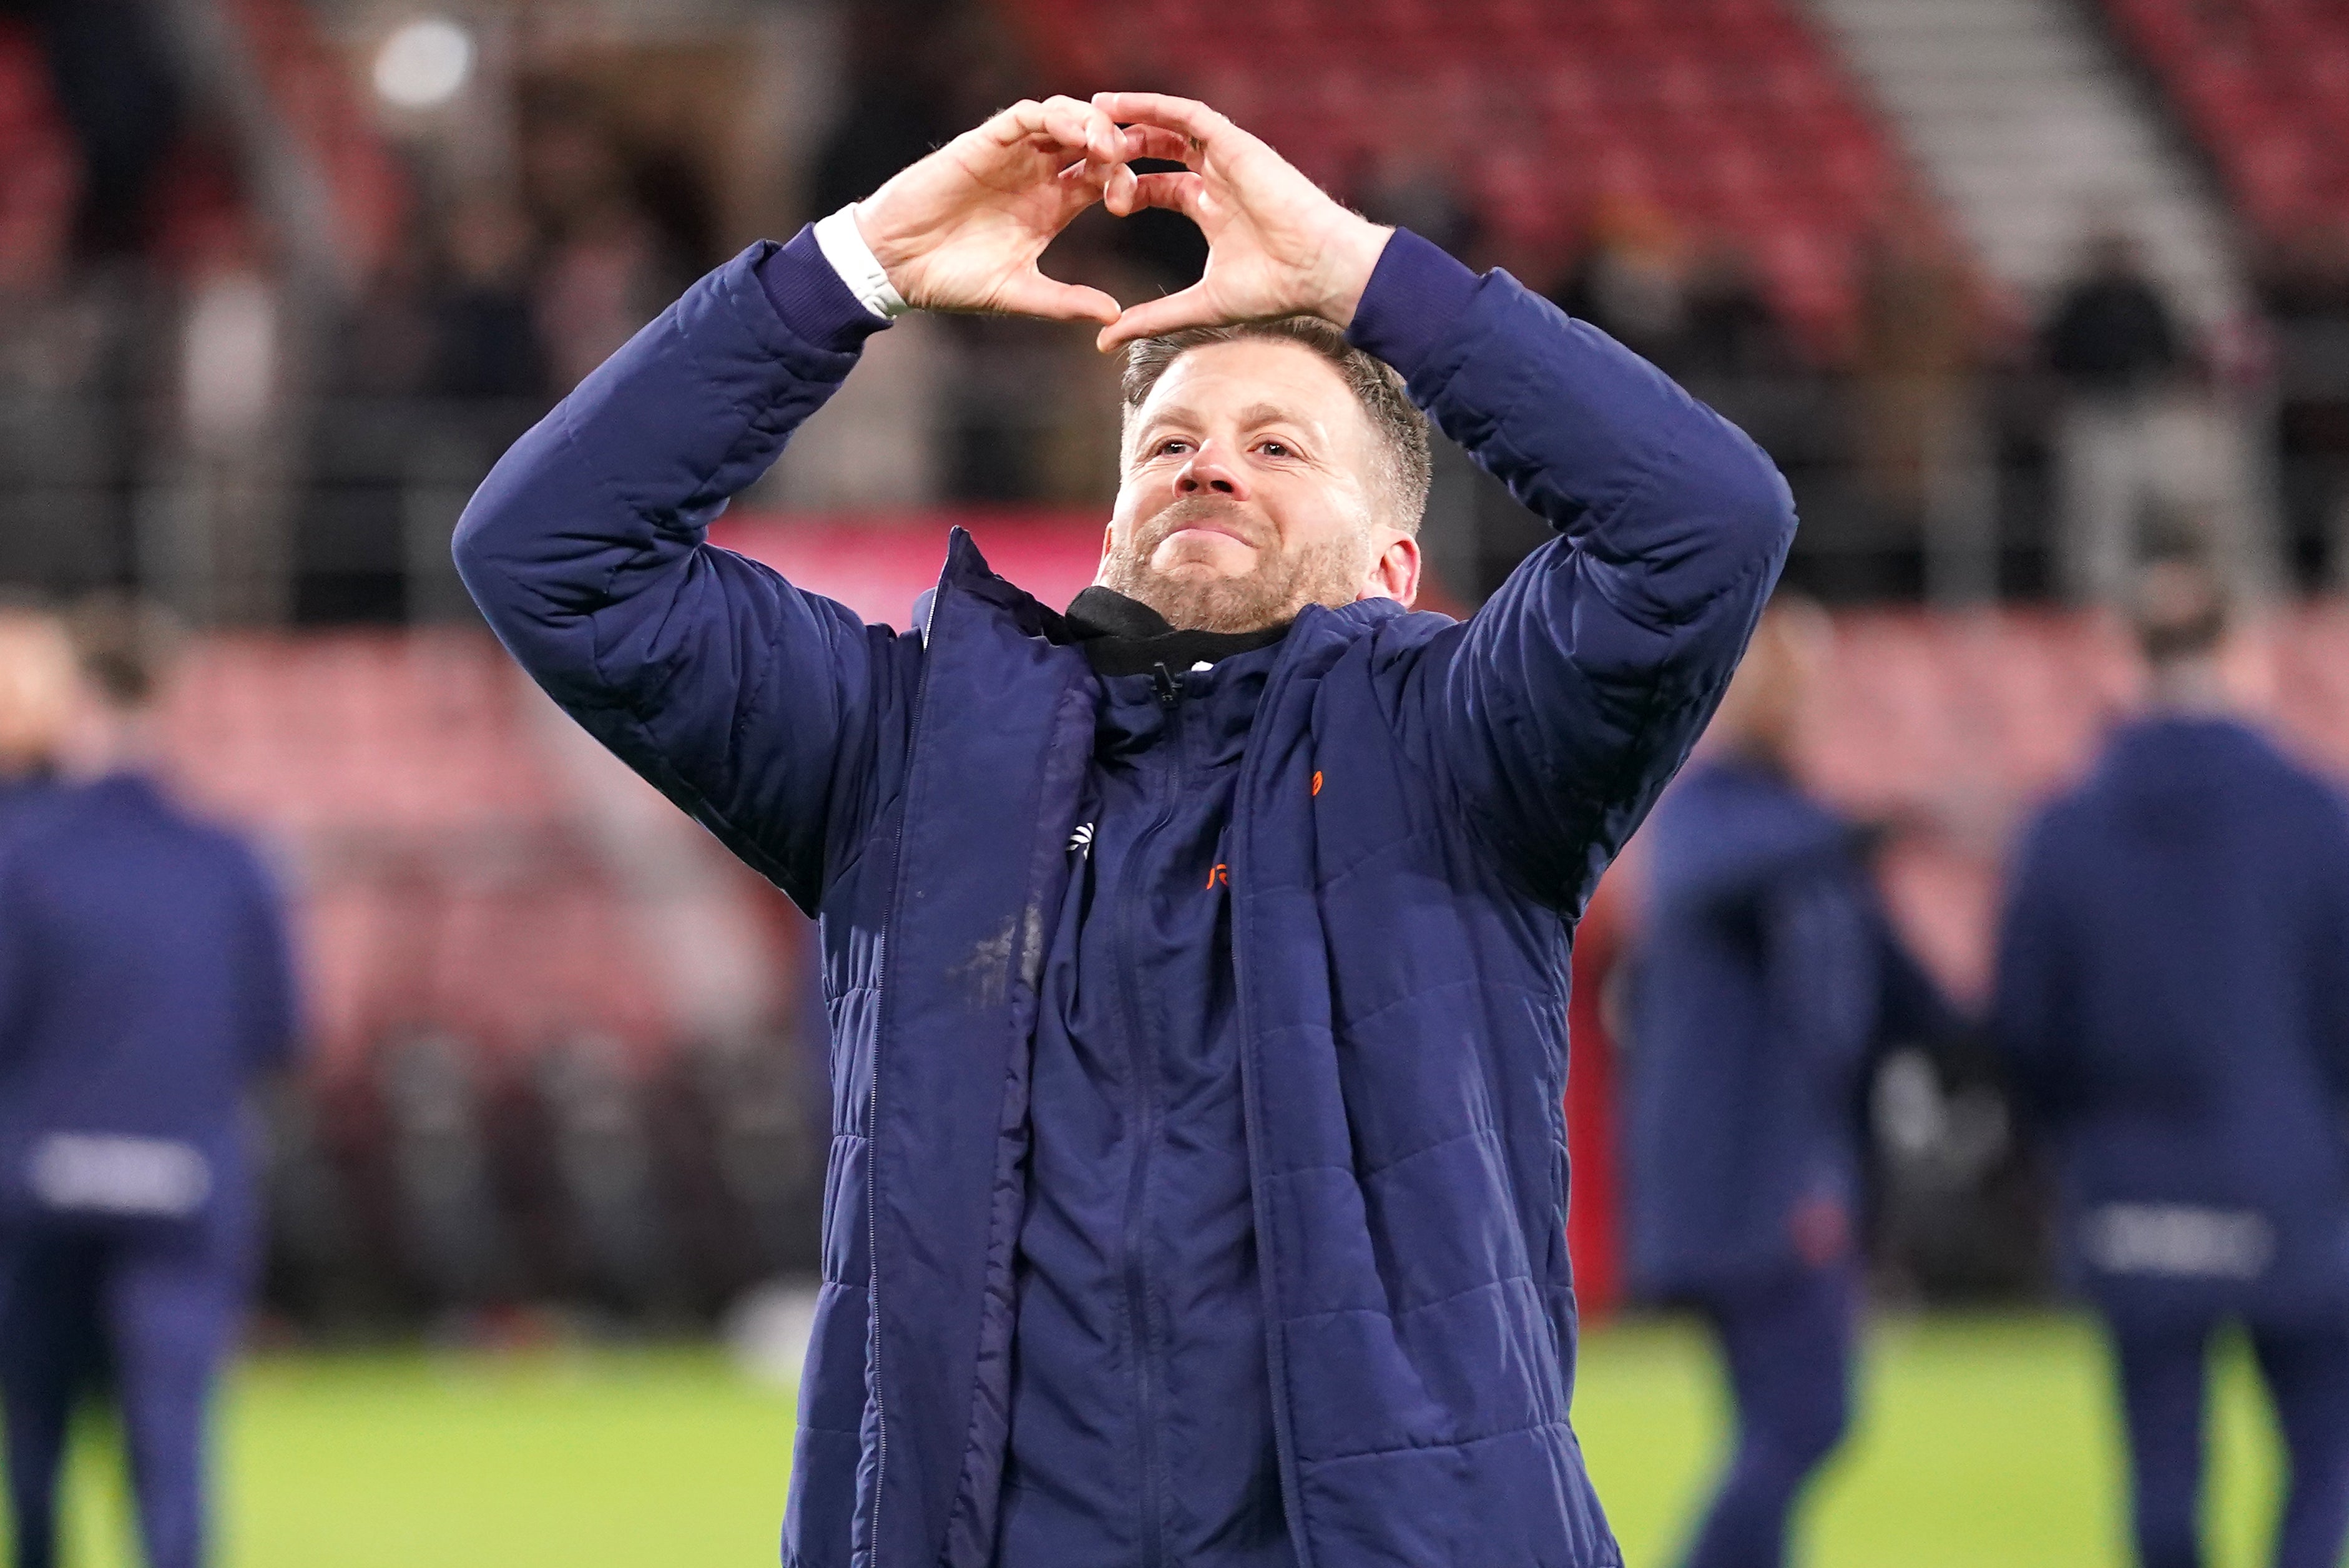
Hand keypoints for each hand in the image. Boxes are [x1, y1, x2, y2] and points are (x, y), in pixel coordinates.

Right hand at [853, 96, 1141, 324]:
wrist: (898, 266)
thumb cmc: (953, 281)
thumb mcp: (1019, 295)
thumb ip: (1066, 302)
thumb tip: (1114, 317)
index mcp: (1054, 206)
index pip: (1104, 178)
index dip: (1125, 182)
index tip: (1128, 205)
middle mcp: (1038, 174)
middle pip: (1092, 141)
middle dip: (1117, 145)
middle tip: (1127, 162)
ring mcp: (1013, 155)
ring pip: (1065, 117)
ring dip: (1091, 124)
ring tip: (1106, 146)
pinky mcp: (985, 143)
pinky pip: (1025, 116)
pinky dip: (1053, 115)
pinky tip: (1072, 131)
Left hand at [1092, 92, 1392, 351]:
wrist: (1320, 270)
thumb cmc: (1274, 290)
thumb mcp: (1198, 305)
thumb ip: (1151, 319)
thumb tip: (1103, 342)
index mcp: (1212, 209)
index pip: (1158, 188)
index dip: (1122, 189)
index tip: (1086, 195)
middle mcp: (1218, 178)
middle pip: (1157, 152)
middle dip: (1117, 153)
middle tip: (1079, 158)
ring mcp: (1228, 157)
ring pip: (1168, 124)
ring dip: (1127, 119)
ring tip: (1085, 114)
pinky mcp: (1236, 143)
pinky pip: (1186, 113)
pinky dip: (1150, 104)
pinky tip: (1114, 104)